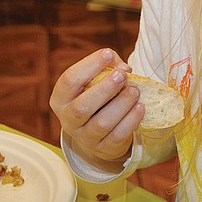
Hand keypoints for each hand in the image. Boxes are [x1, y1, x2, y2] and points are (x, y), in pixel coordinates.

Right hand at [49, 49, 143, 164]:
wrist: (102, 132)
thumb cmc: (101, 97)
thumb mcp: (98, 80)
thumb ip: (109, 68)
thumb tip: (123, 68)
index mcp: (62, 98)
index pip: (69, 80)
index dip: (89, 65)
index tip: (108, 53)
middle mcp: (68, 119)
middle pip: (82, 107)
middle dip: (104, 89)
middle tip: (122, 76)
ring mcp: (85, 137)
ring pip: (101, 123)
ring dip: (121, 104)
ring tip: (135, 91)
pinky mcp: (104, 148)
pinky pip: (117, 136)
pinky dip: (131, 120)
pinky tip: (140, 107)